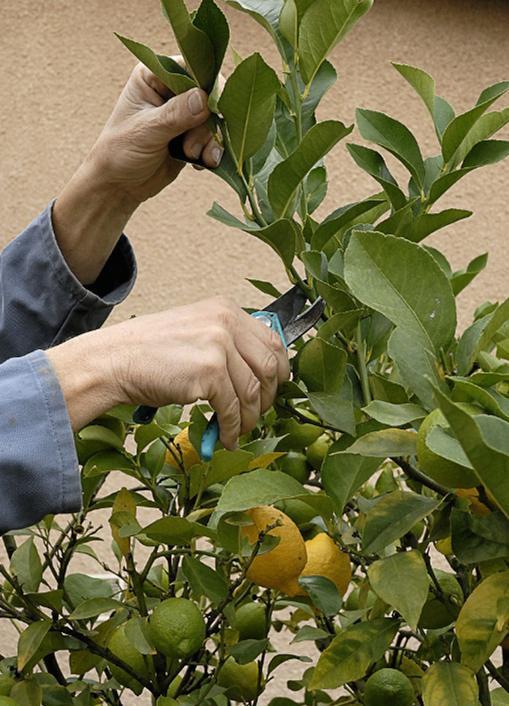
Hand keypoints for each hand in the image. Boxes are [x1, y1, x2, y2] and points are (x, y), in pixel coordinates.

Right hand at [47, 298, 289, 448]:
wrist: (113, 360)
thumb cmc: (147, 352)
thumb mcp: (193, 331)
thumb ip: (225, 342)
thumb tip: (255, 372)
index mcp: (225, 309)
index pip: (272, 340)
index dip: (279, 370)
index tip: (274, 388)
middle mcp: (226, 322)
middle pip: (269, 367)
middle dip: (267, 397)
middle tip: (257, 413)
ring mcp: (219, 346)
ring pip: (252, 392)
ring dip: (248, 418)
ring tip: (238, 430)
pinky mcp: (209, 372)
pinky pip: (232, 408)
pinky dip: (231, 428)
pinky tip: (224, 437)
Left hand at [52, 61, 222, 284]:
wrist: (119, 186)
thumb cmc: (120, 152)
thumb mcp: (146, 131)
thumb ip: (175, 114)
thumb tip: (204, 98)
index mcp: (154, 76)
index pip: (191, 69)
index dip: (207, 87)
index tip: (211, 110)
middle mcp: (171, 92)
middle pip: (208, 96)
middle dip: (206, 123)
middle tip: (191, 147)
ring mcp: (184, 115)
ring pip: (214, 120)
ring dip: (209, 141)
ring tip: (192, 156)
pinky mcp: (192, 137)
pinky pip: (214, 139)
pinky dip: (212, 151)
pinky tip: (202, 163)